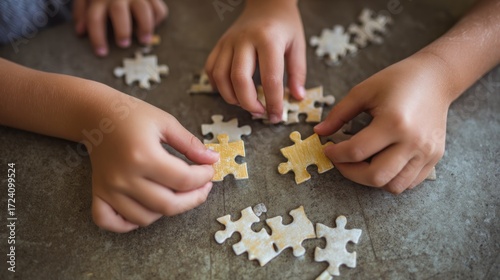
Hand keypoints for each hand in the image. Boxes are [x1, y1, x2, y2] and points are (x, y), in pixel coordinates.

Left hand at [73, 0, 167, 55]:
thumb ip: (81, 11)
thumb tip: (80, 32)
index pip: (95, 17)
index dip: (97, 36)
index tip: (101, 53)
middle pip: (119, 12)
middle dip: (122, 30)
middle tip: (123, 44)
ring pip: (143, 10)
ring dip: (145, 27)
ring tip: (144, 41)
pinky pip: (159, 9)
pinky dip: (157, 20)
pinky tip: (152, 27)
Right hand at [88, 96, 217, 231]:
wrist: (96, 114)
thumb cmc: (132, 115)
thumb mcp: (166, 122)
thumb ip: (190, 143)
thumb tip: (213, 159)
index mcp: (143, 155)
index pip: (183, 179)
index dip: (203, 177)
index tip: (209, 170)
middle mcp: (125, 177)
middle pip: (168, 205)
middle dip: (194, 198)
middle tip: (203, 187)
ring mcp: (109, 188)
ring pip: (145, 218)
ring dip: (167, 210)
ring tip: (177, 194)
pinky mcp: (98, 193)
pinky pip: (110, 221)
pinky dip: (128, 223)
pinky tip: (144, 209)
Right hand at [205, 0, 305, 122]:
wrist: (267, 3)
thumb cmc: (284, 26)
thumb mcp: (298, 46)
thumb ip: (298, 73)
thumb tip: (297, 98)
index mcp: (268, 39)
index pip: (270, 79)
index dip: (273, 102)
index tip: (277, 116)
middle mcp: (245, 40)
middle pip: (239, 79)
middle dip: (249, 103)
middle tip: (260, 113)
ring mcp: (228, 42)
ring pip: (221, 77)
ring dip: (232, 97)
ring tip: (246, 104)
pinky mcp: (219, 45)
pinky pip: (211, 69)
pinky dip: (218, 86)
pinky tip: (231, 92)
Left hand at [315, 53, 452, 193]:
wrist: (435, 78)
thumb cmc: (397, 81)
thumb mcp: (363, 91)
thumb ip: (339, 114)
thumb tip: (318, 132)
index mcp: (393, 122)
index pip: (357, 151)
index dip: (336, 154)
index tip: (328, 149)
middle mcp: (413, 142)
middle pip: (375, 177)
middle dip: (350, 173)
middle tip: (341, 161)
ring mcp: (427, 153)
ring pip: (393, 186)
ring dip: (371, 180)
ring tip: (361, 163)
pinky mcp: (434, 158)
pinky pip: (409, 183)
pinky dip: (391, 179)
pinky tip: (381, 162)